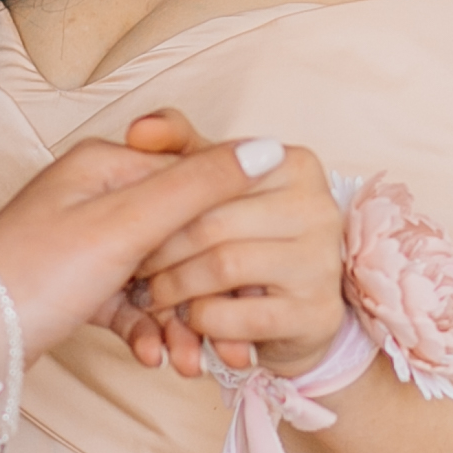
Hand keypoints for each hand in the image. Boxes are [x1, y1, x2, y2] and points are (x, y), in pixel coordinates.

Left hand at [0, 114, 294, 350]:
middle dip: (207, 289)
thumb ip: (199, 186)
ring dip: (180, 321)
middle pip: (178, 236)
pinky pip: (128, 305)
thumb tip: (267, 147)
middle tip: (230, 337)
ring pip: (157, 277)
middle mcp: (96, 195)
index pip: (192, 179)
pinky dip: (146, 331)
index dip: (228, 225)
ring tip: (194, 362)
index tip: (253, 268)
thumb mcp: (126, 224)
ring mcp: (85, 242)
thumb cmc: (36, 273)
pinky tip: (156, 358)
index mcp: (107, 164)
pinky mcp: (76, 285)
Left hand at [123, 137, 348, 379]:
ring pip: (224, 268)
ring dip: (174, 291)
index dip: (160, 206)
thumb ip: (175, 149)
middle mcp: (318, 205)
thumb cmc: (229, 242)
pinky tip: (190, 324)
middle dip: (160, 253)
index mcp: (293, 163)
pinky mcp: (318, 314)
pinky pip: (243, 317)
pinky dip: (202, 323)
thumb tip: (139, 129)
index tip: (129, 227)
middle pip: (212, 224)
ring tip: (150, 300)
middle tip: (132, 272)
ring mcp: (322, 261)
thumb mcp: (204, 186)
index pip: (208, 178)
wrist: (279, 323)